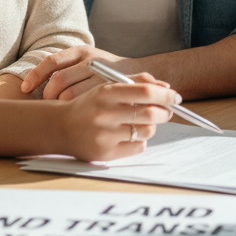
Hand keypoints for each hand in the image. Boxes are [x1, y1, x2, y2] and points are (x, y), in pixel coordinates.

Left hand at [19, 45, 142, 100]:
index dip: (35, 75)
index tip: (25, 89)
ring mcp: (102, 76)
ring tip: (59, 112)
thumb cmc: (106, 73)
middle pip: (58, 81)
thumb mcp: (87, 61)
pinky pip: (83, 104)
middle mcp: (91, 60)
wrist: (140, 77)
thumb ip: (66, 68)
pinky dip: (73, 111)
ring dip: (59, 106)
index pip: (52, 61)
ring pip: (69, 95)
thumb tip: (30, 86)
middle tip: (47, 105)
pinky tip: (73, 116)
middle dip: (48, 96)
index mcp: (82, 51)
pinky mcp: (109, 90)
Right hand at [55, 77, 177, 161]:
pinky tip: (130, 136)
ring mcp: (104, 135)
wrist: (60, 127)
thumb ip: (136, 82)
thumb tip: (166, 86)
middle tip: (166, 112)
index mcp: (106, 93)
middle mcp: (104, 114)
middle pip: (150, 114)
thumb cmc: (90, 105)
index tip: (175, 97)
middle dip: (165, 112)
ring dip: (152, 127)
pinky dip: (140, 141)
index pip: (146, 92)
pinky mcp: (105, 153)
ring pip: (147, 132)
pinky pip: (138, 147)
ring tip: (143, 124)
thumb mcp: (108, 87)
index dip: (165, 95)